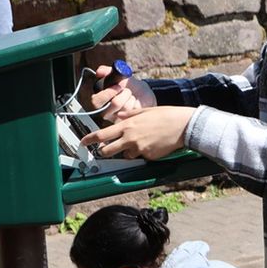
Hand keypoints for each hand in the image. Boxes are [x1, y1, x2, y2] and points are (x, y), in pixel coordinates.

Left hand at [81, 106, 195, 160]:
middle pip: (108, 150)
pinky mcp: (148, 156)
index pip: (102, 135)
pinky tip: (153, 144)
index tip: (83, 142)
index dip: (89, 140)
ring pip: (125, 155)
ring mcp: (139, 148)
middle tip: (106, 150)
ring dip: (128, 151)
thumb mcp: (145, 110)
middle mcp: (130, 138)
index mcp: (127, 125)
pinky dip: (143, 153)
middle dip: (104, 151)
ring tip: (142, 142)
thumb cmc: (166, 115)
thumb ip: (130, 114)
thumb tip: (120, 115)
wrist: (183, 126)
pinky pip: (141, 157)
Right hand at [89, 66, 155, 121]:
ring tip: (130, 95)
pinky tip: (135, 102)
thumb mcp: (117, 76)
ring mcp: (116, 118)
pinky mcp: (127, 121)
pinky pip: (133, 112)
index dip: (108, 93)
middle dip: (124, 93)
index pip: (96, 101)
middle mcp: (105, 112)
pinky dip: (136, 103)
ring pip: (126, 107)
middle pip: (114, 104)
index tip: (118, 86)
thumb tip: (99, 72)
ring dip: (131, 97)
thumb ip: (106, 72)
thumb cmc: (125, 85)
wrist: (141, 92)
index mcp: (98, 101)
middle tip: (126, 89)